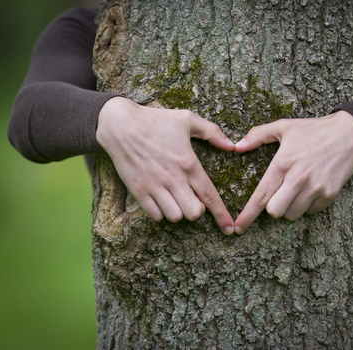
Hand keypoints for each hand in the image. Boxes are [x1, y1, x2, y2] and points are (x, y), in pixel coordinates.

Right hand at [96, 97, 234, 234]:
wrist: (120, 124)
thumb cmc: (156, 121)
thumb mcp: (187, 119)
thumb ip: (212, 132)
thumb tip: (232, 145)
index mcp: (188, 163)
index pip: (210, 195)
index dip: (222, 214)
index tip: (229, 228)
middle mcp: (173, 178)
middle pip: (194, 213)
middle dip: (198, 210)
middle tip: (193, 199)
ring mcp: (154, 186)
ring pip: (175, 216)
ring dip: (179, 211)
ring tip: (176, 199)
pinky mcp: (138, 191)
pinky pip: (155, 215)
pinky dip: (161, 212)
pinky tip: (162, 200)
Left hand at [233, 110, 352, 233]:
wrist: (349, 135)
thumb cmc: (312, 130)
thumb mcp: (283, 126)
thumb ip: (257, 135)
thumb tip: (236, 147)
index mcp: (283, 163)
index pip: (261, 196)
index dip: (248, 215)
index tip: (238, 228)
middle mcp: (298, 178)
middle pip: (274, 211)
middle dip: (271, 208)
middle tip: (277, 194)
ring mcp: (315, 188)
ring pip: (292, 214)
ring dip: (288, 207)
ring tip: (294, 190)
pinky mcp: (329, 194)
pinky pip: (310, 212)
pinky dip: (306, 206)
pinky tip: (309, 189)